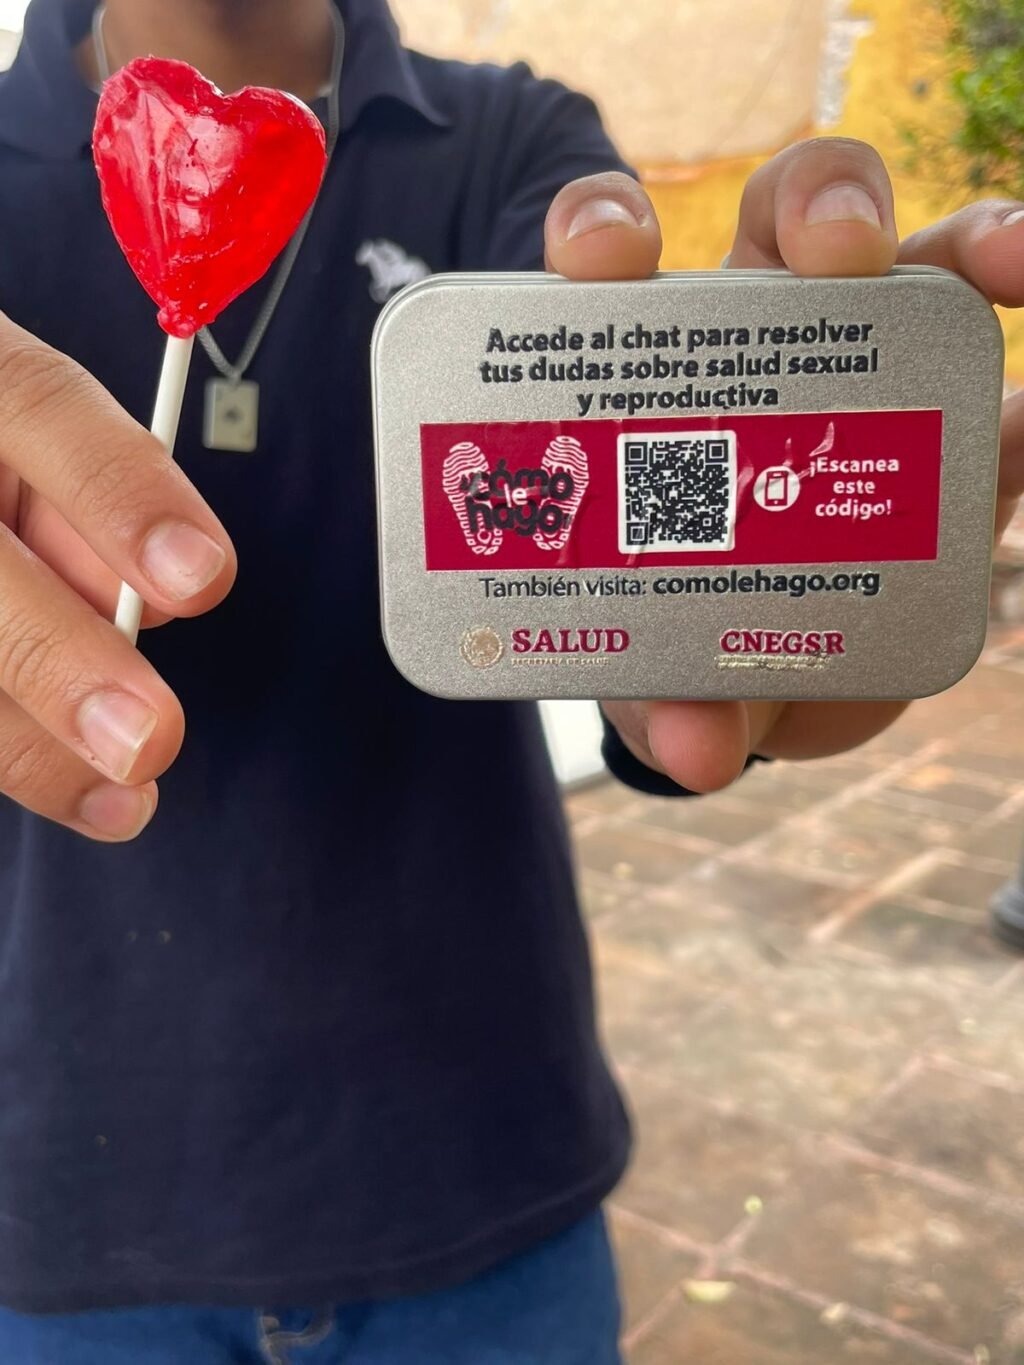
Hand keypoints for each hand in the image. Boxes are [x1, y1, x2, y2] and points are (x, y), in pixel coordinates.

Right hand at [0, 318, 234, 838]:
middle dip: (58, 660)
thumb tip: (160, 599)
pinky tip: (53, 779)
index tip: (206, 579)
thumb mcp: (28, 435)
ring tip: (118, 801)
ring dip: (23, 748)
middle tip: (150, 740)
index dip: (118, 493)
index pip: (34, 401)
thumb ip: (88, 497)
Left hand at [544, 139, 1023, 790]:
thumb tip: (699, 750)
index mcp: (656, 378)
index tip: (610, 256)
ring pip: (925, 258)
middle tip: (842, 251)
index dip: (607, 227)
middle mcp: (764, 351)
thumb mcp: (663, 676)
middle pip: (789, 220)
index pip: (620, 262)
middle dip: (819, 203)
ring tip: (1014, 265)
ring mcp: (875, 384)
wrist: (778, 690)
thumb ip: (670, 706)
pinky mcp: (960, 442)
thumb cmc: (680, 647)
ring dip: (972, 239)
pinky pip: (1017, 392)